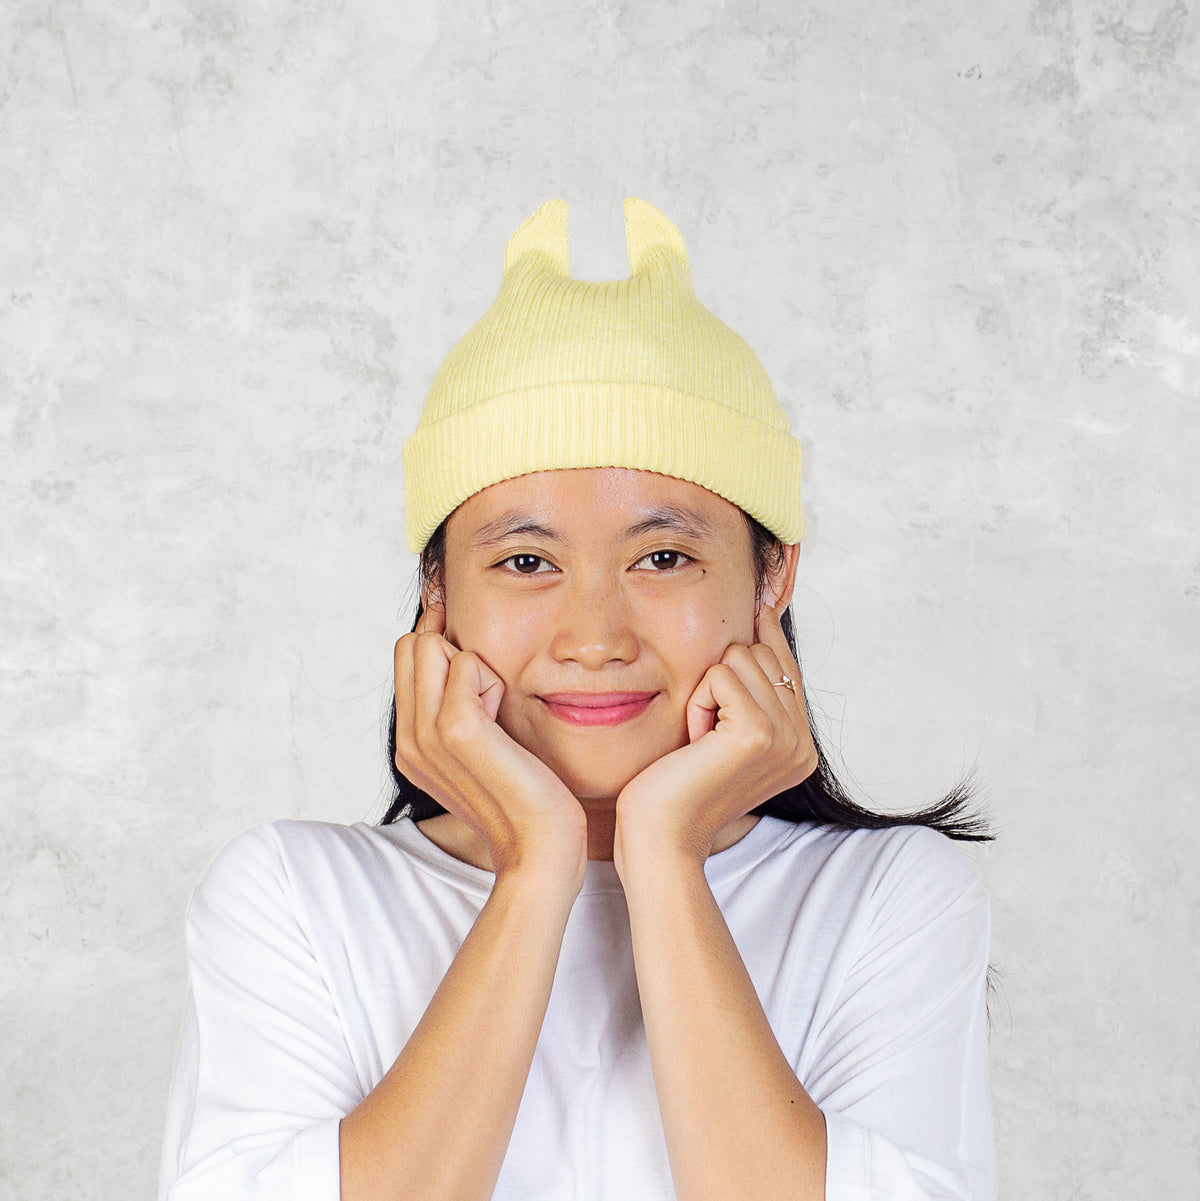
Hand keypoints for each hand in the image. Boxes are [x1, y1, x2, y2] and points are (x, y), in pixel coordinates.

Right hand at [394, 601, 586, 884]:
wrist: (539, 845)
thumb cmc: (522, 796)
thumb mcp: (476, 752)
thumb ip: (454, 712)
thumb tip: (458, 655)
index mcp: (408, 745)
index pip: (405, 658)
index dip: (440, 647)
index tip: (474, 671)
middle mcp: (408, 739)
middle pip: (412, 645)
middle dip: (452, 654)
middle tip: (486, 700)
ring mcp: (427, 734)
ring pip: (432, 646)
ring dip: (473, 667)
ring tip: (494, 713)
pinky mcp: (457, 727)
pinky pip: (467, 662)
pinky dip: (492, 680)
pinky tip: (503, 721)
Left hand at [614, 602, 818, 869]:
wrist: (661, 839)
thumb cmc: (677, 788)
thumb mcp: (722, 737)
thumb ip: (749, 697)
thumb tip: (757, 625)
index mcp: (801, 746)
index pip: (787, 668)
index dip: (767, 637)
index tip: (761, 604)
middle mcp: (803, 743)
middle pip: (763, 654)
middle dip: (721, 680)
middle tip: (705, 733)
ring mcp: (786, 739)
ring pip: (741, 657)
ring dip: (706, 692)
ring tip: (700, 739)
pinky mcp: (758, 734)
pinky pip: (721, 675)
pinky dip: (697, 702)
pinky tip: (695, 741)